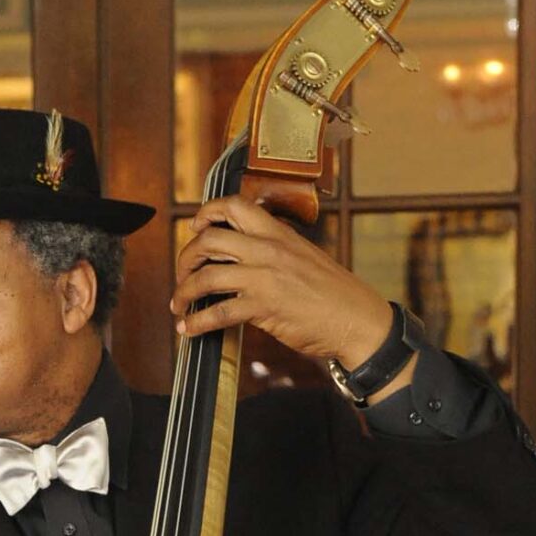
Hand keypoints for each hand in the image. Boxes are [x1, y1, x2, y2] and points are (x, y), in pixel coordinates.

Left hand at [170, 199, 396, 372]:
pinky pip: (218, 312)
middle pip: (209, 239)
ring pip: (207, 275)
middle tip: (182, 275)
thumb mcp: (304, 256)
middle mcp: (268, 249)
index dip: (206, 213)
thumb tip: (242, 256)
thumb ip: (273, 251)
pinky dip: (197, 322)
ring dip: (184, 292)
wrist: (356, 319)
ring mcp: (265, 276)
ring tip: (178, 306)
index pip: (234, 206)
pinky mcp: (264, 306)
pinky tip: (188, 329)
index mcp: (278, 233)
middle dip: (186, 258)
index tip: (195, 228)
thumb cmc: (333, 293)